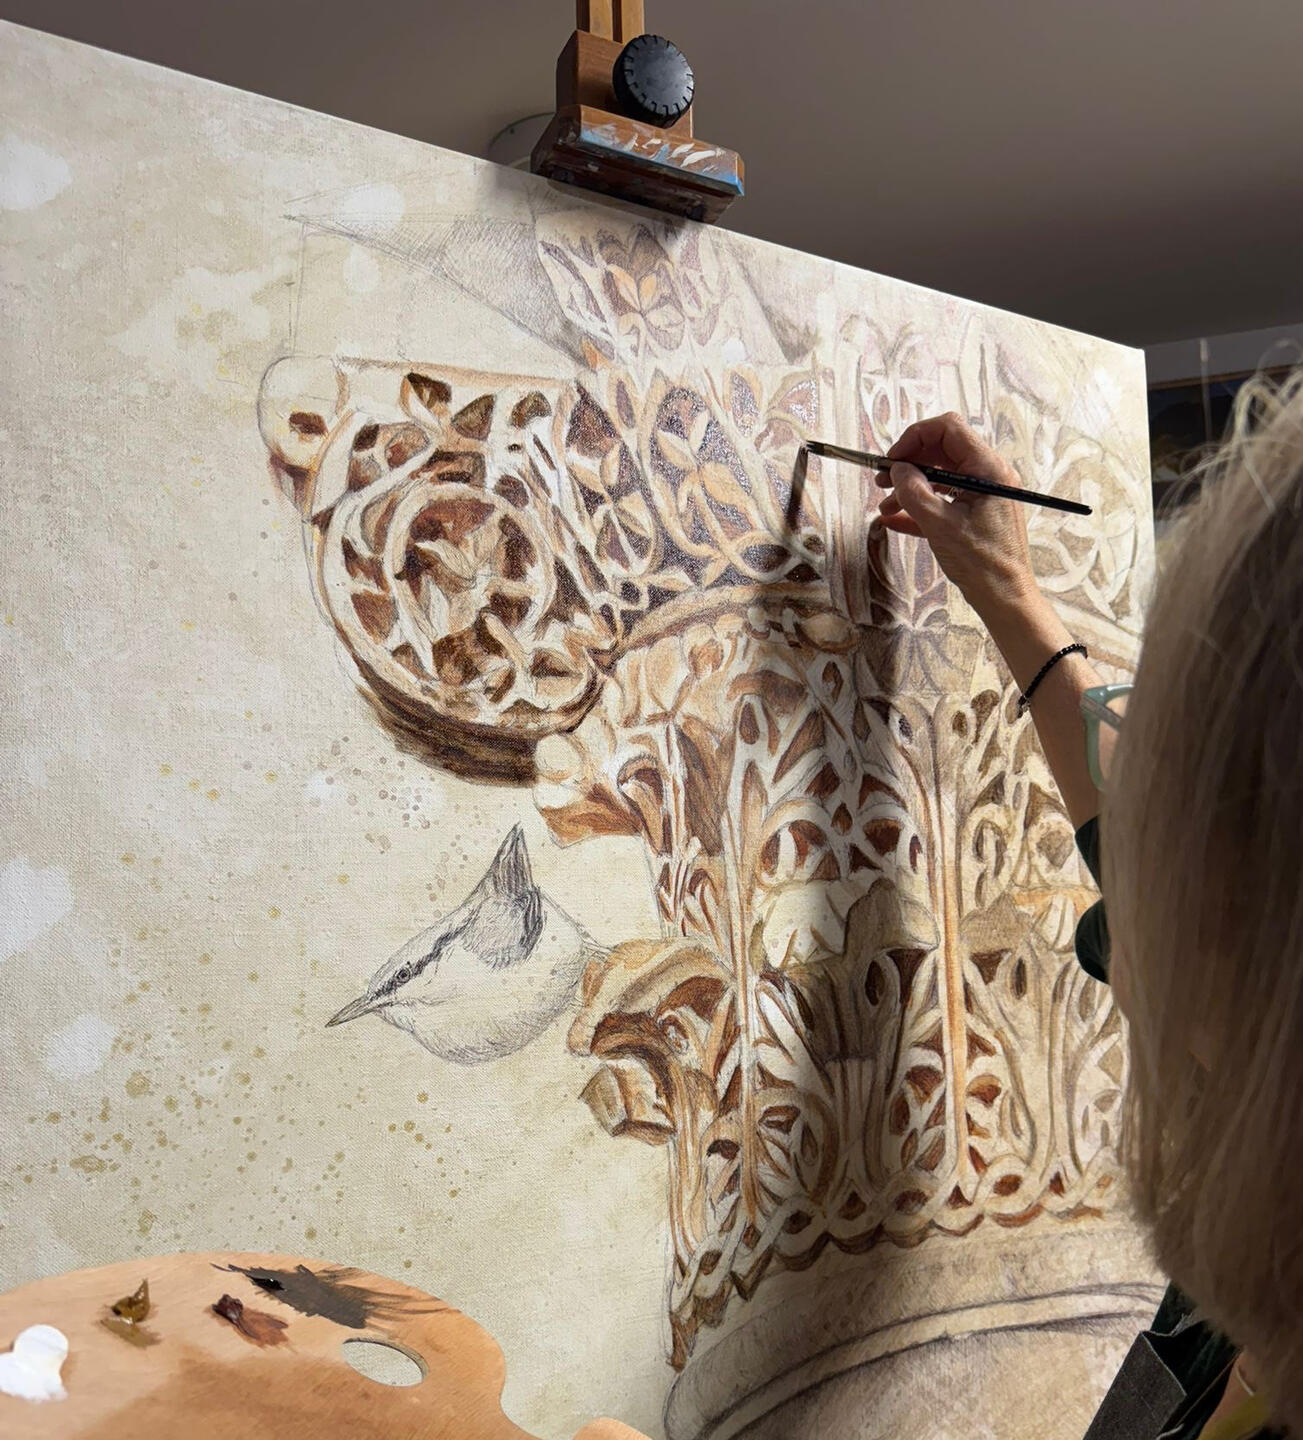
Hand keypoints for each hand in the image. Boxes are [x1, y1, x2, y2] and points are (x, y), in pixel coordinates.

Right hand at [875, 412, 1037, 620]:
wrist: (1004, 597)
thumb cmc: (982, 564)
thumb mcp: (940, 525)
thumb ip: (914, 492)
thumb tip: (897, 470)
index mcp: (988, 470)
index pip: (948, 429)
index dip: (915, 437)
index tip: (893, 459)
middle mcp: (989, 475)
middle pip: (942, 451)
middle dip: (909, 463)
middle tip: (882, 481)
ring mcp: (984, 494)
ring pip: (940, 476)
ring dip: (910, 487)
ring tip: (886, 506)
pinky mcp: (977, 513)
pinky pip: (945, 499)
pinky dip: (921, 505)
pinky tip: (895, 519)